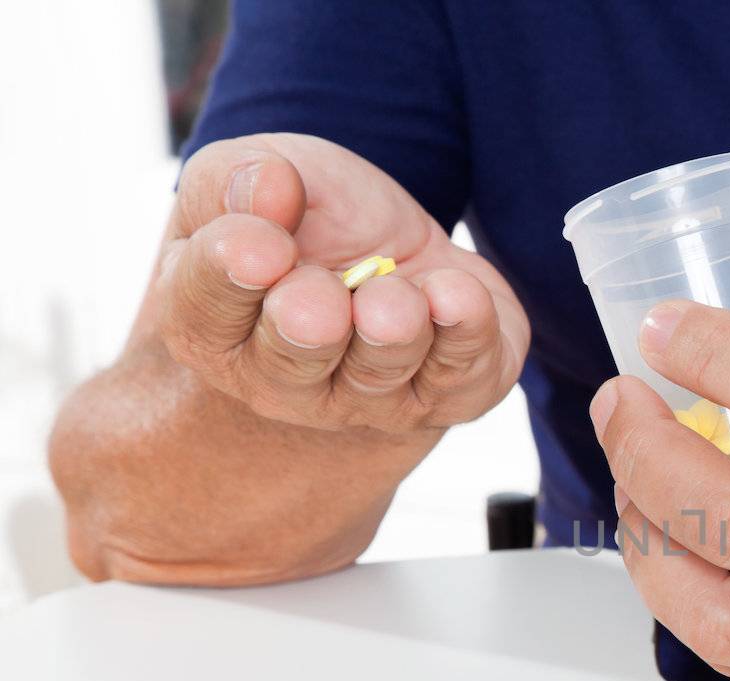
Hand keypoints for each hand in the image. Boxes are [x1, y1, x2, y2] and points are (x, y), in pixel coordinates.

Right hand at [157, 134, 528, 431]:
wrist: (394, 251)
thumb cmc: (307, 219)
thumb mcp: (254, 173)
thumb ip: (234, 179)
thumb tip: (270, 187)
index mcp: (214, 323)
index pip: (204, 311)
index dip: (229, 276)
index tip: (262, 244)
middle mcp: (284, 380)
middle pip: (290, 365)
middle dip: (307, 327)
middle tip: (322, 297)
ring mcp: (371, 399)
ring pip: (379, 374)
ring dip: (392, 328)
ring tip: (397, 292)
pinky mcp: (452, 392)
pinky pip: (463, 377)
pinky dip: (466, 332)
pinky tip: (457, 292)